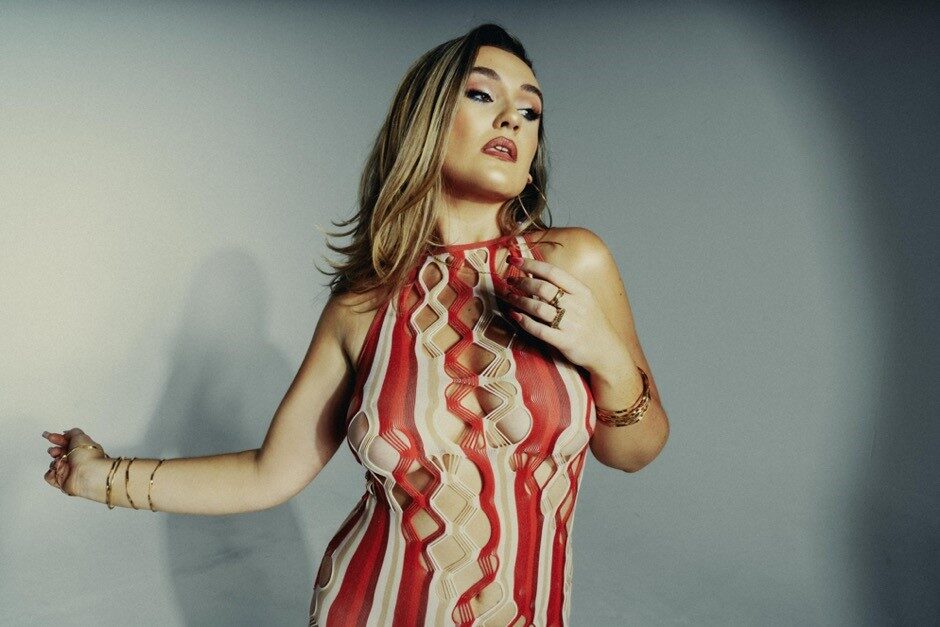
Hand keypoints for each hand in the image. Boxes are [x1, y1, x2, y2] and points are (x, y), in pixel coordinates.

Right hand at [42, 428, 107, 496]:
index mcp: (81, 449)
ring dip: (54, 461)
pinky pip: (50, 476)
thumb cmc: (88, 456)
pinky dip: (51, 473)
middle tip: (55, 451)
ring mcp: (69, 471)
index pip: (67, 442)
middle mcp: (76, 460)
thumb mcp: (81, 436)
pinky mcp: (63, 481)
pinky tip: (57, 470)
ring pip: (53, 464)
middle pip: (59, 453)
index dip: (57, 438)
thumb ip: (72, 432)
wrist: (88, 474)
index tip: (48, 436)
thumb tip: (66, 433)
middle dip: (54, 450)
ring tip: (59, 461)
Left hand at [496, 256, 629, 373]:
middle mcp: (577, 305)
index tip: (514, 260)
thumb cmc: (591, 323)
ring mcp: (572, 324)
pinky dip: (524, 322)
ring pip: (539, 308)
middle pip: (543, 288)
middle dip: (522, 282)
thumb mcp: (583, 300)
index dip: (531, 264)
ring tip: (508, 297)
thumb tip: (533, 273)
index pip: (553, 272)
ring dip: (519, 301)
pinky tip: (514, 315)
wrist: (607, 351)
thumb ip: (562, 288)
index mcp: (582, 291)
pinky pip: (540, 330)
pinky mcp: (566, 342)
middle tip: (509, 282)